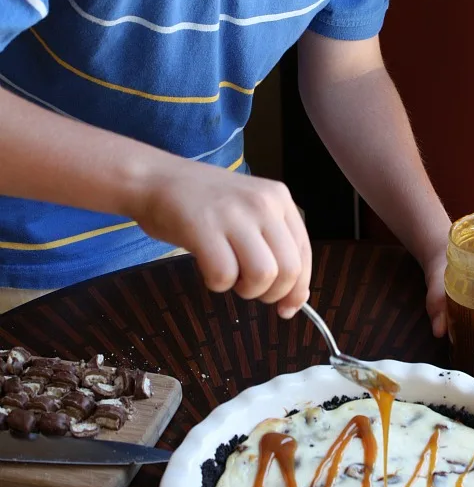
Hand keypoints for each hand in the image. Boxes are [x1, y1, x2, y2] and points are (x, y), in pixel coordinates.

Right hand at [132, 158, 310, 317]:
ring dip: (247, 290)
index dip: (298, 288)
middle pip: (289, 270)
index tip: (287, 307)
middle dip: (272, 294)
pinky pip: (224, 276)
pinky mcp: (204, 227)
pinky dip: (216, 284)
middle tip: (249, 289)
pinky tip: (206, 268)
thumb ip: (274, 245)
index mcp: (279, 198)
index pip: (304, 253)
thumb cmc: (202, 202)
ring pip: (263, 275)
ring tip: (229, 276)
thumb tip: (297, 296)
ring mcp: (234, 214)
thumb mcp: (249, 210)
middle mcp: (263, 203)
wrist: (155, 178)